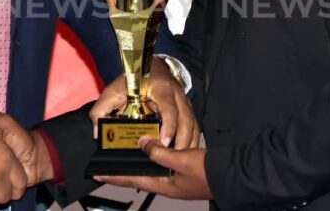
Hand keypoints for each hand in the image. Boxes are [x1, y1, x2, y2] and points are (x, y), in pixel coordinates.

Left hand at [90, 57, 200, 148]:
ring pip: (193, 123)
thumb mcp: (114, 89)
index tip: (164, 142)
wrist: (148, 62)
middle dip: (182, 139)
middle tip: (173, 157)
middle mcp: (176, 94)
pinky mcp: (186, 108)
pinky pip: (194, 125)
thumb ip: (101, 109)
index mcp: (161, 88)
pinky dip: (192, 139)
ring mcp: (184, 101)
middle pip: (186, 118)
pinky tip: (186, 152)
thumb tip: (98, 132)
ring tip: (180, 159)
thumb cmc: (133, 78)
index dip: (169, 125)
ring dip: (189, 142)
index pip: (169, 107)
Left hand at [95, 137, 211, 199]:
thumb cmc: (207, 172)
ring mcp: (175, 178)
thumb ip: (160, 153)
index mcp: (163, 184)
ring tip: (124, 156)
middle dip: (122, 171)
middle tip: (106, 164)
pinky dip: (154, 157)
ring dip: (137, 164)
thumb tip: (142, 144)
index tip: (97, 173)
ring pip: (150, 170)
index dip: (114, 176)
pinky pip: (163, 164)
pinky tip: (151, 150)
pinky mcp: (183, 171)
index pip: (132, 179)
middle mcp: (166, 184)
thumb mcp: (181, 159)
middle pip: (138, 176)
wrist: (232, 175)